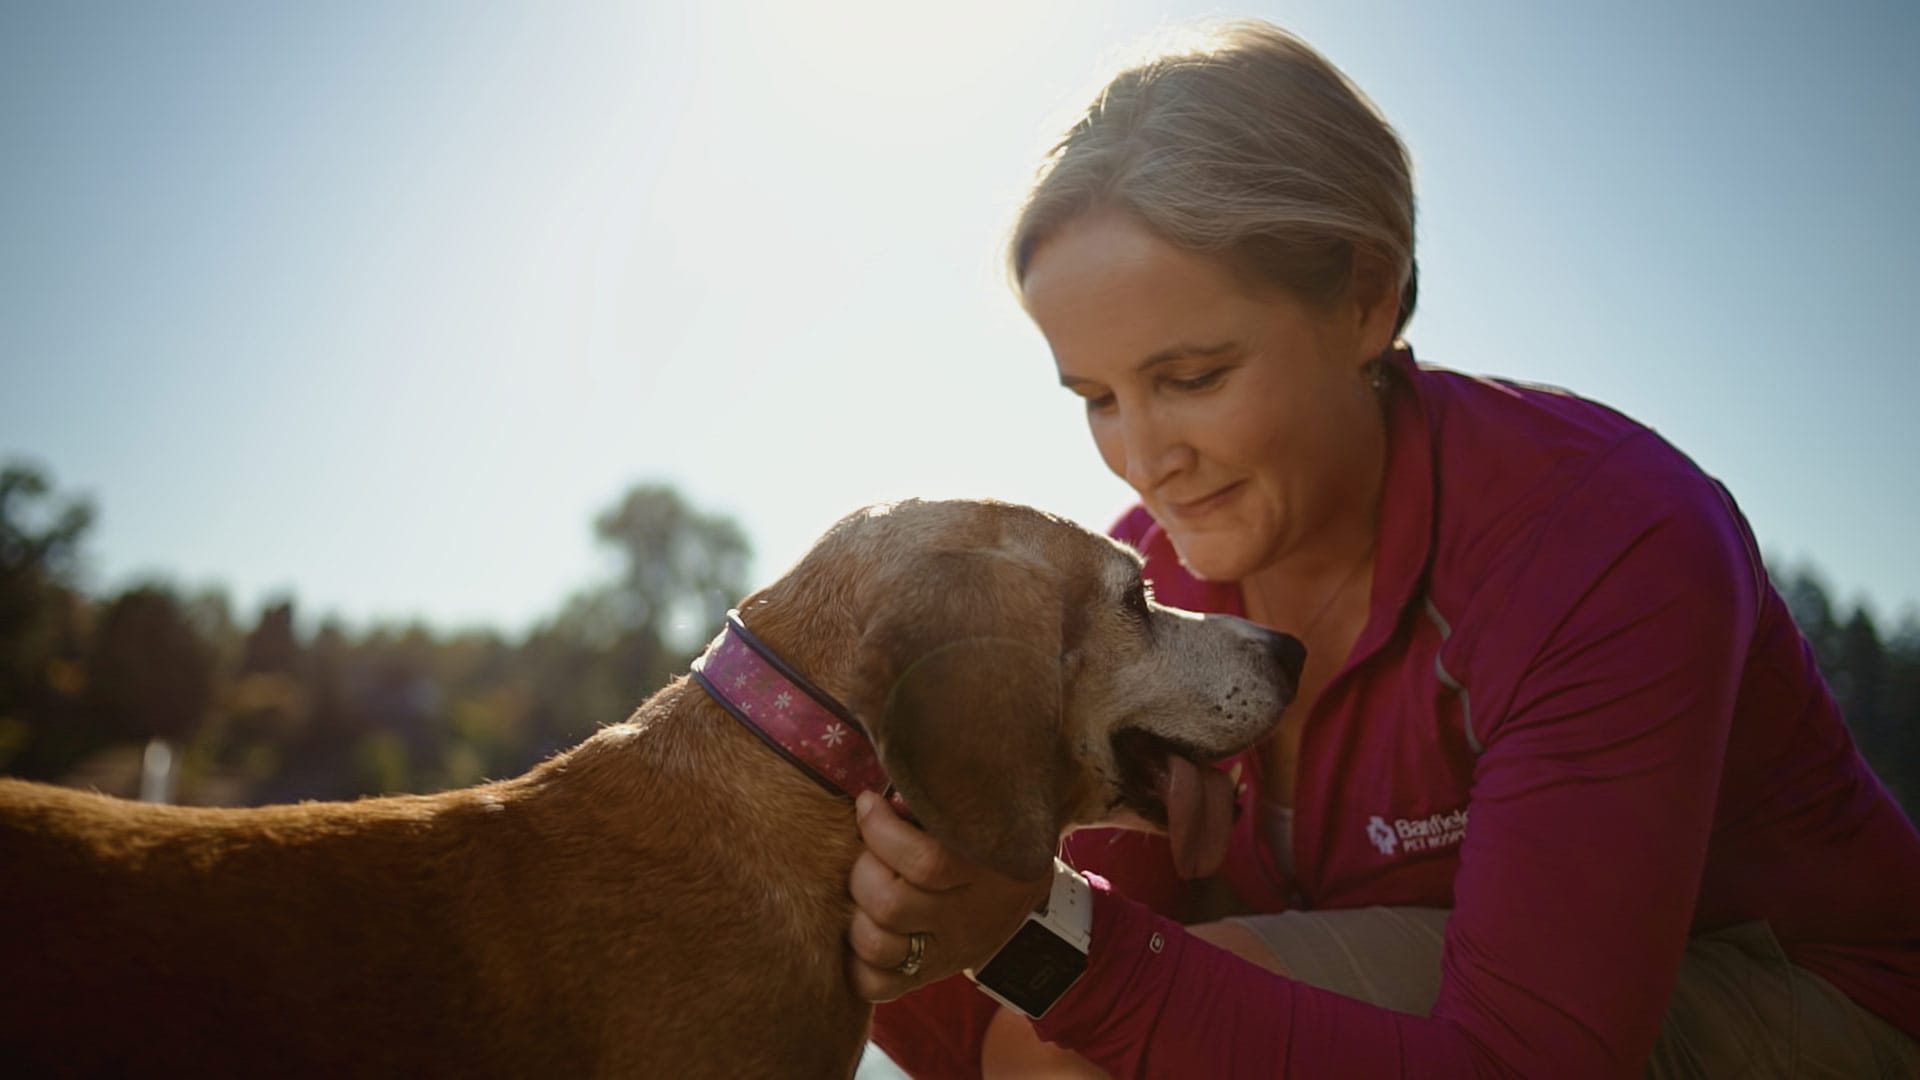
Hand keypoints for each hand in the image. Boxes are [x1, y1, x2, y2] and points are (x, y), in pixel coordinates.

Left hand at [847, 790, 1053, 1001]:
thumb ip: (938, 801)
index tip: (869, 803)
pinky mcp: (929, 976)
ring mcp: (948, 953)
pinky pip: (876, 986)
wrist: (1023, 895)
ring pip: (878, 946)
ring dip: (854, 912)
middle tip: (866, 850)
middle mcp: (968, 919)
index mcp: (987, 872)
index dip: (881, 830)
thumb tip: (875, 788)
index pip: (926, 862)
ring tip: (864, 887)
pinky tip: (863, 925)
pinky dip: (855, 961)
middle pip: (891, 904)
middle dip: (862, 869)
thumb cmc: (984, 836)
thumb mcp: (979, 814)